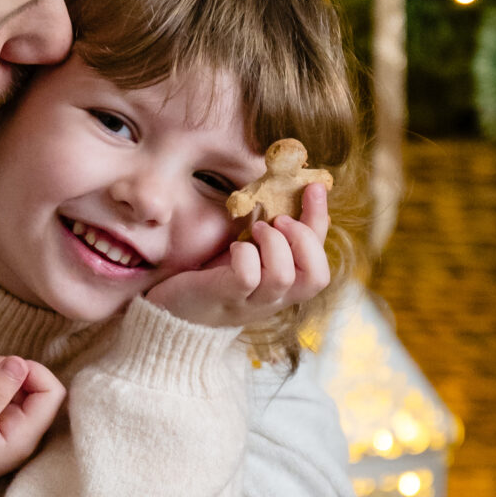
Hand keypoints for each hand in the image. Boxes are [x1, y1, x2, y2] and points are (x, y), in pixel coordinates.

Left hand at [147, 180, 331, 329]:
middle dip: (304, 239)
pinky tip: (233, 248)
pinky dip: (244, 253)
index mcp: (286, 289)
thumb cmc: (214, 275)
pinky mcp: (225, 296)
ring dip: (272, 242)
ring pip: (283, 276)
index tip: (313, 187)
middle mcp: (275, 300)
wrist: (174, 309)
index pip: (321, 264)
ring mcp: (251, 302)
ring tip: (253, 230)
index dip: (321, 221)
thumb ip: (275, 232)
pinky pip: (248, 276)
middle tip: (278, 220)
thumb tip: (297, 192)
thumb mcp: (252, 251)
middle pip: (316, 278)